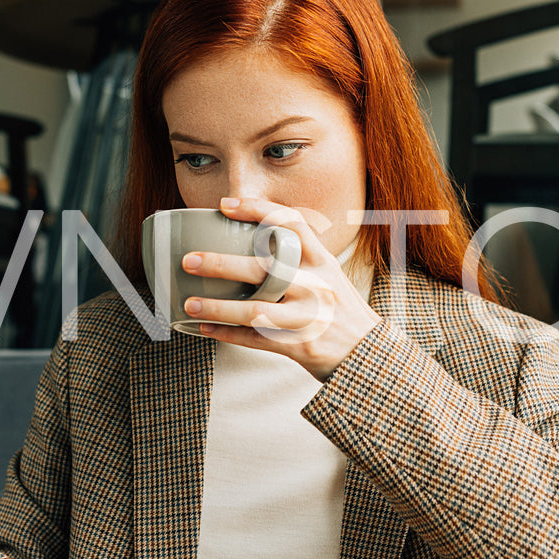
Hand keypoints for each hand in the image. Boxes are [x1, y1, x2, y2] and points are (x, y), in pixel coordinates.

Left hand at [182, 197, 380, 379]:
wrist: (368, 354)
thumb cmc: (342, 311)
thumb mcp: (330, 275)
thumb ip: (300, 259)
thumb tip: (253, 239)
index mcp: (322, 262)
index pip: (291, 224)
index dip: (257, 210)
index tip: (225, 204)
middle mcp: (316, 286)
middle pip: (264, 269)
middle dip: (221, 264)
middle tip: (190, 260)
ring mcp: (307, 318)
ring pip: (255, 310)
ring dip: (218, 307)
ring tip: (190, 302)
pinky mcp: (299, 346)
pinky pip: (256, 340)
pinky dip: (228, 335)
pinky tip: (206, 328)